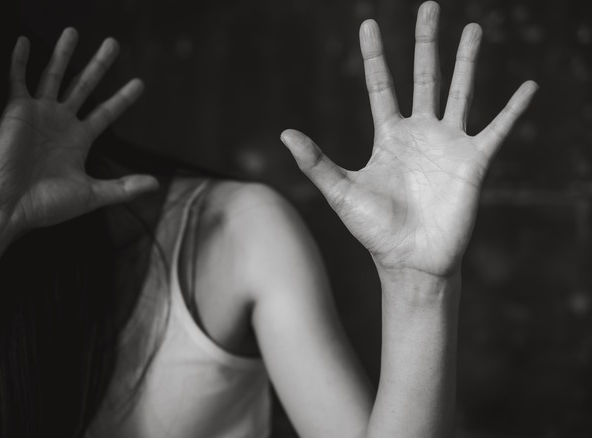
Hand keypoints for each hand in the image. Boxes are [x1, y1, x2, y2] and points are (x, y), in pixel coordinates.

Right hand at [0, 28, 157, 234]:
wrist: (8, 206)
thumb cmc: (45, 205)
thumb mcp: (90, 195)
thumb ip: (122, 188)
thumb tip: (155, 185)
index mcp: (78, 140)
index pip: (106, 112)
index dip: (123, 98)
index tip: (139, 83)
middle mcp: (60, 123)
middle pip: (84, 85)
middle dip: (99, 65)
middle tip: (113, 43)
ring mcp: (38, 114)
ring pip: (53, 75)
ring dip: (62, 53)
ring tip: (73, 30)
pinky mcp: (16, 111)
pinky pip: (17, 80)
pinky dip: (19, 61)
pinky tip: (23, 41)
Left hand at [281, 1, 536, 277]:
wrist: (409, 260)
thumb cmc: (373, 230)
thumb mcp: (341, 192)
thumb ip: (316, 162)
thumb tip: (285, 133)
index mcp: (388, 136)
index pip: (380, 85)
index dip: (375, 55)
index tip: (368, 23)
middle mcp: (419, 133)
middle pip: (423, 76)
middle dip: (426, 42)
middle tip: (430, 6)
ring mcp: (447, 144)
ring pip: (460, 91)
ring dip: (467, 60)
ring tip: (473, 28)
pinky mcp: (473, 161)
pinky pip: (497, 129)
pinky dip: (513, 109)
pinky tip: (528, 87)